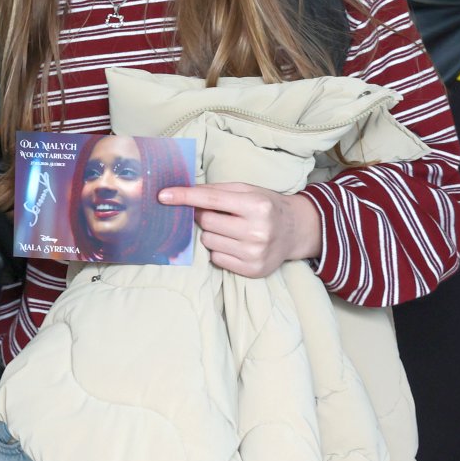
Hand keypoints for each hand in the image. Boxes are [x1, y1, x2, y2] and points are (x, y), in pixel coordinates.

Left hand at [159, 182, 321, 277]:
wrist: (296, 231)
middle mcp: (258, 231)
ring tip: (231, 229)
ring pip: (208, 242)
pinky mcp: (252, 270)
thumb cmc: (265, 206)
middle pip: (206, 222)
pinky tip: (235, 244)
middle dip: (204, 216)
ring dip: (212, 234)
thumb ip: (215, 191)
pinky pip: (216, 258)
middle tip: (218, 214)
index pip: (210, 200)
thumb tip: (182, 192)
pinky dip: (219, 250)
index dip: (184, 197)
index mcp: (257, 206)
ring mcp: (255, 253)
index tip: (163, 195)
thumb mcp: (247, 190)